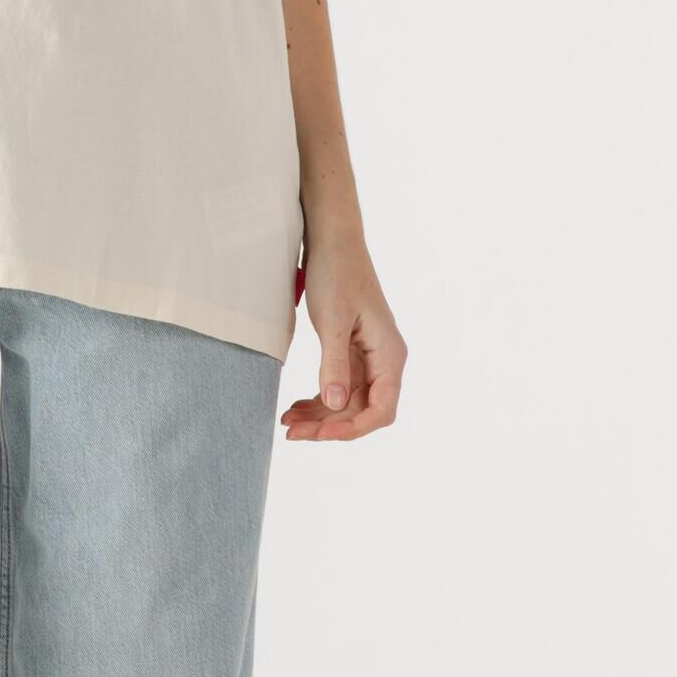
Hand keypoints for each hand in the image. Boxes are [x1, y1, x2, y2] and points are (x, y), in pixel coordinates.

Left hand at [282, 233, 406, 442]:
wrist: (333, 242)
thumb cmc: (337, 274)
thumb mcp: (332, 321)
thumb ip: (334, 364)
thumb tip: (335, 405)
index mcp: (389, 354)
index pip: (382, 409)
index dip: (354, 428)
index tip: (322, 434)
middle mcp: (384, 361)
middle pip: (362, 410)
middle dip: (329, 426)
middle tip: (292, 432)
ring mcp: (368, 358)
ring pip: (347, 402)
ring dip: (320, 416)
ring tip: (287, 423)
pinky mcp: (352, 353)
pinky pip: (339, 387)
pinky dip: (318, 400)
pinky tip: (295, 407)